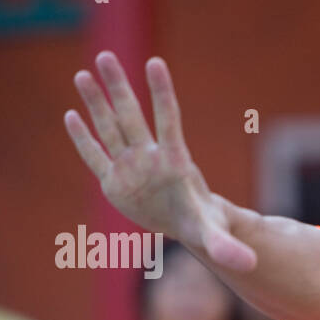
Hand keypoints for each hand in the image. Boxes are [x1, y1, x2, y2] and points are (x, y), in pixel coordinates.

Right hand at [64, 51, 256, 271]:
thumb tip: (248, 264)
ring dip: (97, 102)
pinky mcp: (115, 182)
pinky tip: (71, 115)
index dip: (163, 93)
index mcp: (175, 162)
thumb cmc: (206, 223)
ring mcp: (131, 167)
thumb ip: (226, 247)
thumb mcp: (215, 236)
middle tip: (106, 55)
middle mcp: (150, 158)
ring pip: (111, 128)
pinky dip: (83, 139)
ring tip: (84, 72)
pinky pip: (96, 157)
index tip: (156, 63)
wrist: (192, 226)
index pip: (168, 120)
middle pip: (131, 116)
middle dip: (118, 87)